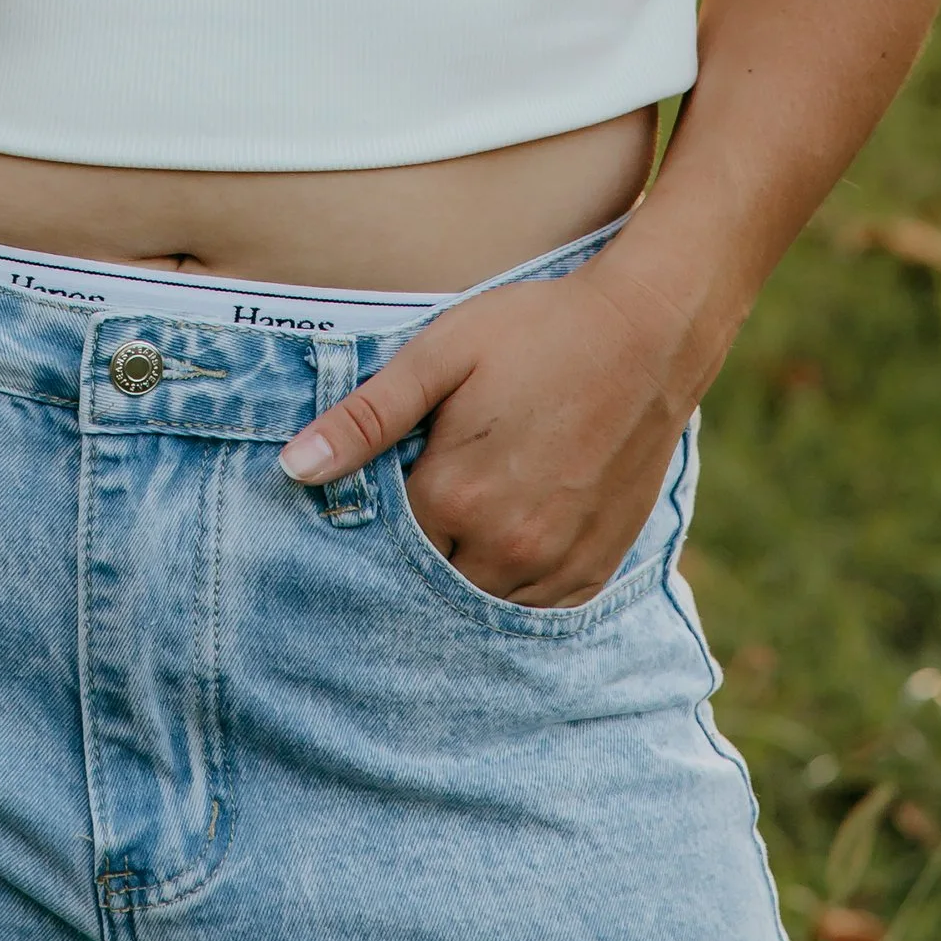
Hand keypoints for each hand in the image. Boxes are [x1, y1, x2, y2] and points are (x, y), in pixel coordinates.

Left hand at [277, 253, 699, 604]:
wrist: (647, 334)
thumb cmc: (537, 330)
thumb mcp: (442, 354)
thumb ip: (367, 416)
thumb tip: (293, 467)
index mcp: (455, 497)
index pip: (384, 543)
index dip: (376, 517)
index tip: (383, 487)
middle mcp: (506, 548)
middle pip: (430, 582)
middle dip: (417, 553)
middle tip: (425, 502)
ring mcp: (557, 565)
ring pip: (483, 603)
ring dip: (464, 575)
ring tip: (467, 519)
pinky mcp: (597, 567)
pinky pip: (538, 609)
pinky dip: (514, 587)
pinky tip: (508, 542)